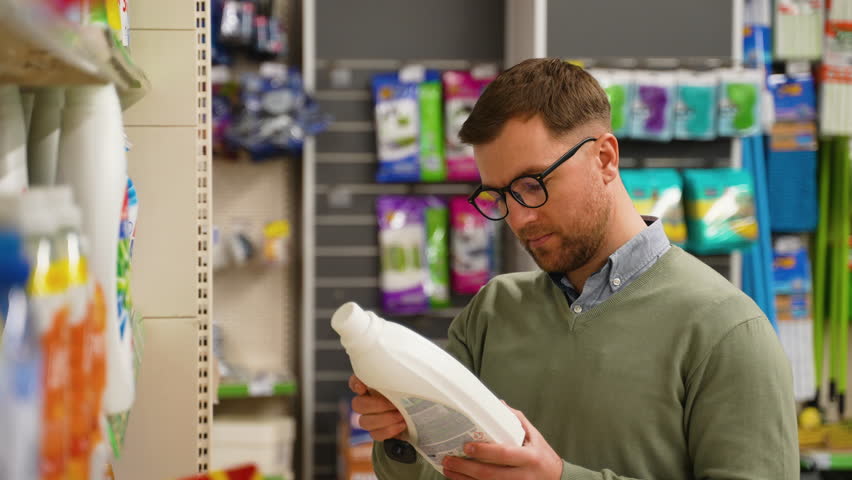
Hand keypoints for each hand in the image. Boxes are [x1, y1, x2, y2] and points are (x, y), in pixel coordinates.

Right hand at [348, 375, 407, 441]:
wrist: (421, 415)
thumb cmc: (413, 396)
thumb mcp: (407, 384)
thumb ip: (397, 379)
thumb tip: (398, 374)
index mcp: (372, 386)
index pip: (355, 382)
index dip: (355, 384)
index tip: (363, 387)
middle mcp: (368, 401)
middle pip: (357, 404)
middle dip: (376, 405)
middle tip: (393, 404)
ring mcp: (370, 418)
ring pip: (364, 422)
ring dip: (384, 419)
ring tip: (400, 416)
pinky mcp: (378, 432)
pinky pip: (375, 434)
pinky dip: (389, 430)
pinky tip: (401, 425)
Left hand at [442, 405, 562, 479]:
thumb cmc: (542, 456)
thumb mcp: (534, 436)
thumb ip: (516, 419)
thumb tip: (498, 404)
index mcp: (529, 457)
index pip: (504, 454)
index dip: (484, 451)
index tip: (467, 447)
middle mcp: (523, 475)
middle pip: (490, 474)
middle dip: (466, 468)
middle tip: (449, 459)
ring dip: (463, 479)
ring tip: (448, 469)